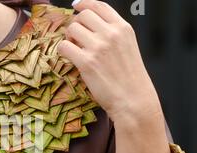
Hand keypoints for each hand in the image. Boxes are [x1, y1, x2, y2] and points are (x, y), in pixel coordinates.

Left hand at [58, 0, 162, 124]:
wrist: (133, 100)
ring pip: (71, 28)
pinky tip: (69, 57)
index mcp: (123, 28)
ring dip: (68, 37)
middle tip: (75, 36)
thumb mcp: (128, 47)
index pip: (99, 5)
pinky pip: (64, 46)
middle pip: (82, 15)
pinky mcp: (86, 62)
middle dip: (75, 23)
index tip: (76, 5)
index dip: (84, 3)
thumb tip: (92, 25)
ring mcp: (98, 47)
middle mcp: (111, 34)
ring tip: (74, 48)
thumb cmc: (130, 78)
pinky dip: (63, 51)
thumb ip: (113, 34)